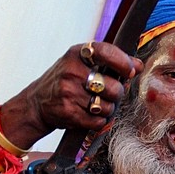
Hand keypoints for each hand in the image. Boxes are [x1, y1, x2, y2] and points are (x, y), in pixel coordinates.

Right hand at [2, 42, 142, 144]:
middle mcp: (72, 71)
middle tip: (106, 94)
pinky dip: (97, 121)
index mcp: (77, 54)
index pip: (106, 52)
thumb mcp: (83, 64)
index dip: (123, 63)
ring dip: (106, 109)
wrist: (36, 103)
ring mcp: (68, 92)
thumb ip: (111, 62)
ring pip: (107, 107)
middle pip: (113, 88)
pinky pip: (98, 121)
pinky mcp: (68, 112)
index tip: (130, 72)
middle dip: (116, 94)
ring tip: (93, 104)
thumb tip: (138, 65)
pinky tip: (87, 114)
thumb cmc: (65, 81)